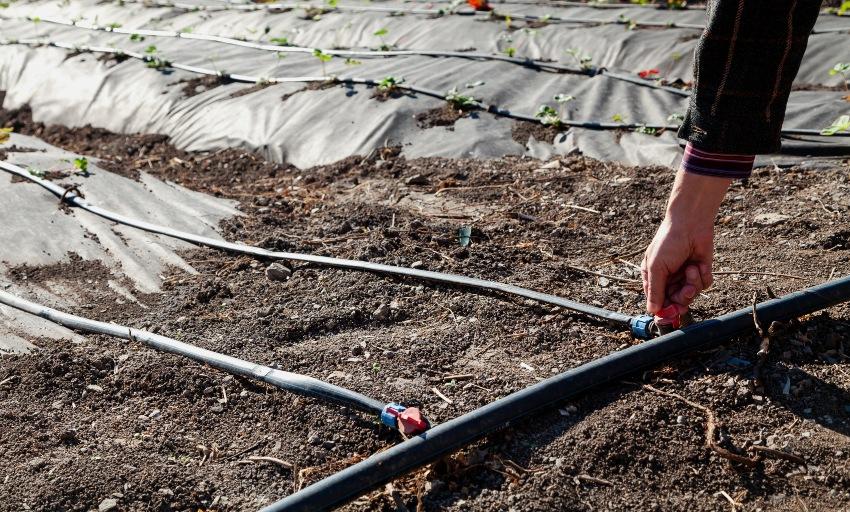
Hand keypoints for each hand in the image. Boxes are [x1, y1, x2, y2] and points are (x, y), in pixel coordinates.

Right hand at [641, 170, 731, 314]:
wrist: (691, 224)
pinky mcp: (700, 272)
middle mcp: (669, 279)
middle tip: (686, 290)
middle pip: (676, 302)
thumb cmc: (668, 242)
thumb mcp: (656, 267)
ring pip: (691, 295)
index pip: (657, 302)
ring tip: (691, 269)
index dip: (664, 311)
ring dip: (693, 284)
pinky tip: (699, 264)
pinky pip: (704, 285)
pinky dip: (702, 276)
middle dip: (682, 298)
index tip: (670, 317)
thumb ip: (655, 290)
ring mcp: (685, 276)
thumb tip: (652, 310)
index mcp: (653, 278)